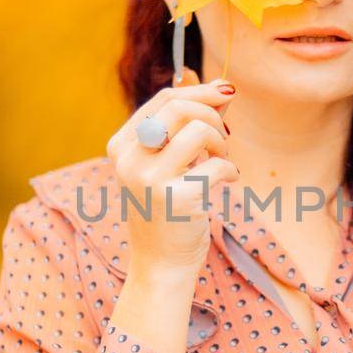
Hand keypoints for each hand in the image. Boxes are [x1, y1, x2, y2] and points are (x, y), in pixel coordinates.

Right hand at [106, 74, 238, 276]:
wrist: (161, 264)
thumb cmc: (168, 209)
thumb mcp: (170, 163)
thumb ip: (190, 126)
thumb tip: (224, 89)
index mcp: (122, 146)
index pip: (163, 100)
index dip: (200, 92)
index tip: (226, 95)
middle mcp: (130, 160)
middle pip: (179, 107)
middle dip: (212, 115)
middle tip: (224, 138)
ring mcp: (150, 180)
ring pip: (199, 130)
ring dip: (222, 142)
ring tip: (223, 160)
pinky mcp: (177, 199)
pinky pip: (218, 166)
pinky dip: (231, 170)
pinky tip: (228, 182)